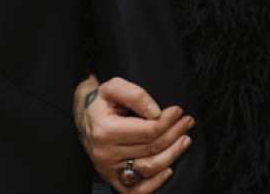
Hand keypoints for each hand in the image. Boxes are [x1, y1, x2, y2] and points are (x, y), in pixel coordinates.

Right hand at [74, 74, 194, 192]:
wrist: (83, 116)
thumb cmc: (101, 100)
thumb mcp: (114, 87)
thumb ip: (136, 96)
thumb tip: (156, 112)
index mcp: (105, 130)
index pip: (148, 131)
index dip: (168, 121)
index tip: (178, 111)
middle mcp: (105, 153)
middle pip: (151, 148)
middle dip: (175, 134)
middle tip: (187, 122)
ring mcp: (109, 169)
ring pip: (149, 168)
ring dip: (172, 154)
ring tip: (184, 140)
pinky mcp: (112, 178)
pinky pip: (136, 189)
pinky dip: (155, 183)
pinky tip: (169, 169)